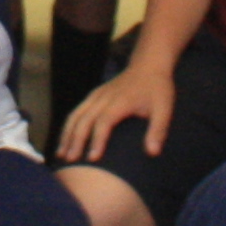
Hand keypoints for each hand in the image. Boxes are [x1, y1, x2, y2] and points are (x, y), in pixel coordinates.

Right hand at [57, 51, 173, 163]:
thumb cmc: (157, 88)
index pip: (104, 122)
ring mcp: (97, 95)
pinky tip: (66, 139)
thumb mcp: (165, 108)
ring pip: (76, 115)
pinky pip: (77, 110)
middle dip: (75, 140)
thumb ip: (158, 130)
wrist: (148, 64)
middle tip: (70, 160)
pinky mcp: (94, 95)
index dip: (97, 140)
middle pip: (84, 119)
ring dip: (67, 134)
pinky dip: (69, 125)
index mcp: (120, 101)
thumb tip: (153, 153)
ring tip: (61, 154)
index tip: (93, 159)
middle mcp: (104, 97)